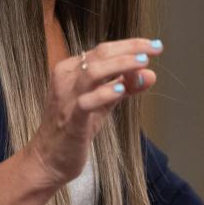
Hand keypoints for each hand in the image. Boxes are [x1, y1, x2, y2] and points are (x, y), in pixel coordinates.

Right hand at [25, 38, 160, 186]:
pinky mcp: (70, 120)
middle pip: (100, 54)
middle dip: (131, 49)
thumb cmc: (75, 127)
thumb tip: (150, 74)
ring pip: (93, 72)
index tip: (155, 45)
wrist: (48, 159)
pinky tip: (121, 90)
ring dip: (121, 64)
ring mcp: (66, 98)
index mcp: (72, 69)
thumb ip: (124, 87)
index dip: (131, 45)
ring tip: (142, 63)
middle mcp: (66, 78)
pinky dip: (104, 93)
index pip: (104, 49)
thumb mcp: (103, 103)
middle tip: (155, 49)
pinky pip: (86, 102)